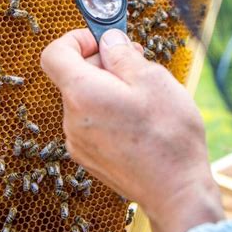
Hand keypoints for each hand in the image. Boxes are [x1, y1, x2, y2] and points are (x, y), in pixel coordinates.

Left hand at [41, 28, 223, 231]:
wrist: (177, 192)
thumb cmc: (168, 135)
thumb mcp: (151, 79)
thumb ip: (122, 54)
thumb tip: (108, 40)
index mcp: (82, 93)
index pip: (54, 53)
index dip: (76, 39)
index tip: (101, 40)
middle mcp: (71, 118)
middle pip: (72, 74)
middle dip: (100, 61)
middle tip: (134, 60)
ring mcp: (78, 140)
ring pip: (84, 97)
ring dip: (106, 85)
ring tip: (140, 90)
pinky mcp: (89, 155)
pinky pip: (90, 119)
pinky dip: (106, 107)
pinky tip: (135, 114)